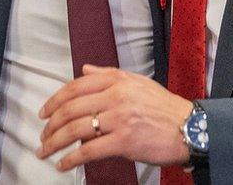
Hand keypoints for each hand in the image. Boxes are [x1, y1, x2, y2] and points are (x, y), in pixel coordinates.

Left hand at [37, 65, 193, 170]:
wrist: (189, 127)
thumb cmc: (163, 107)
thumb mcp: (137, 82)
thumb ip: (108, 74)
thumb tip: (85, 69)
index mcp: (117, 80)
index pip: (75, 87)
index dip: (54, 101)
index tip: (44, 113)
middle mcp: (116, 96)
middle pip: (71, 109)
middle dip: (51, 125)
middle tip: (42, 136)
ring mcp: (119, 119)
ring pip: (75, 130)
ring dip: (55, 143)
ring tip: (46, 151)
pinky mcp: (123, 141)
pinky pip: (89, 151)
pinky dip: (71, 159)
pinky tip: (63, 164)